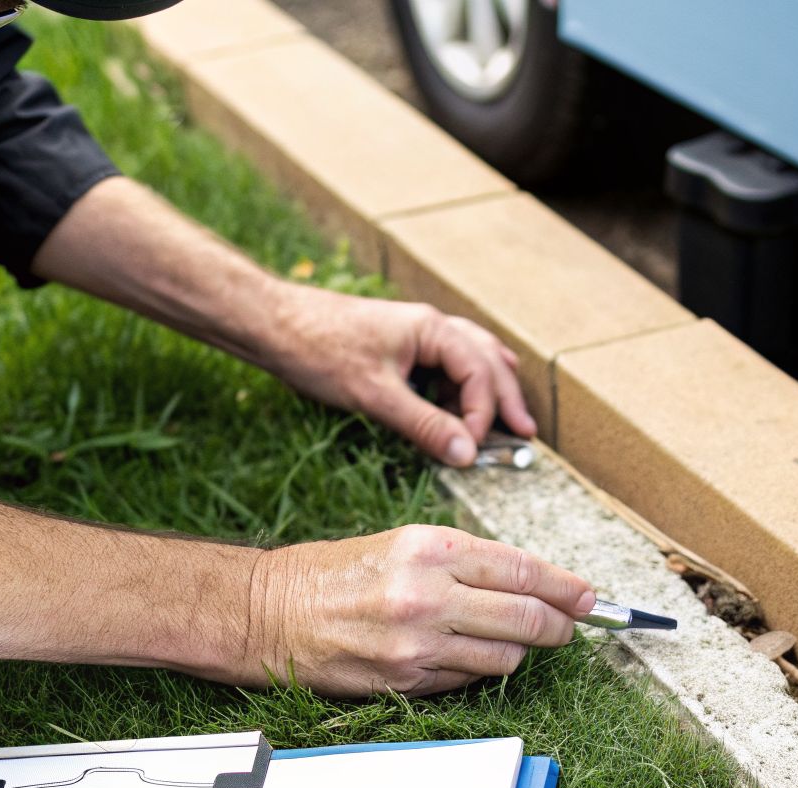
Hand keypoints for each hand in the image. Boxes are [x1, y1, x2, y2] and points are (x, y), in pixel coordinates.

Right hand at [245, 525, 594, 696]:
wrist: (269, 612)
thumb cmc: (336, 573)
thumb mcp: (403, 545)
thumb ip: (464, 563)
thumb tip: (530, 584)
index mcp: (431, 549)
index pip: (523, 570)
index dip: (567, 588)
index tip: (590, 598)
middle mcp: (429, 595)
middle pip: (527, 619)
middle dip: (559, 627)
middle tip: (570, 628)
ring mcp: (417, 644)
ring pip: (504, 659)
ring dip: (516, 653)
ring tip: (507, 642)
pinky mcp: (404, 681)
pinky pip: (466, 682)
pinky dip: (475, 672)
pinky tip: (462, 657)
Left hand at [264, 284, 536, 465]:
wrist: (271, 323)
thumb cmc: (319, 349)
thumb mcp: (375, 394)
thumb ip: (424, 424)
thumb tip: (467, 453)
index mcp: (432, 329)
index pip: (480, 372)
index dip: (485, 413)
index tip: (475, 450)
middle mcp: (431, 326)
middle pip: (486, 360)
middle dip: (506, 398)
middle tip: (526, 433)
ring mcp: (414, 334)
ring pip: (468, 359)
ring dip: (487, 390)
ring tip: (507, 419)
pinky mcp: (397, 346)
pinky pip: (443, 364)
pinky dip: (459, 387)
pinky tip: (458, 406)